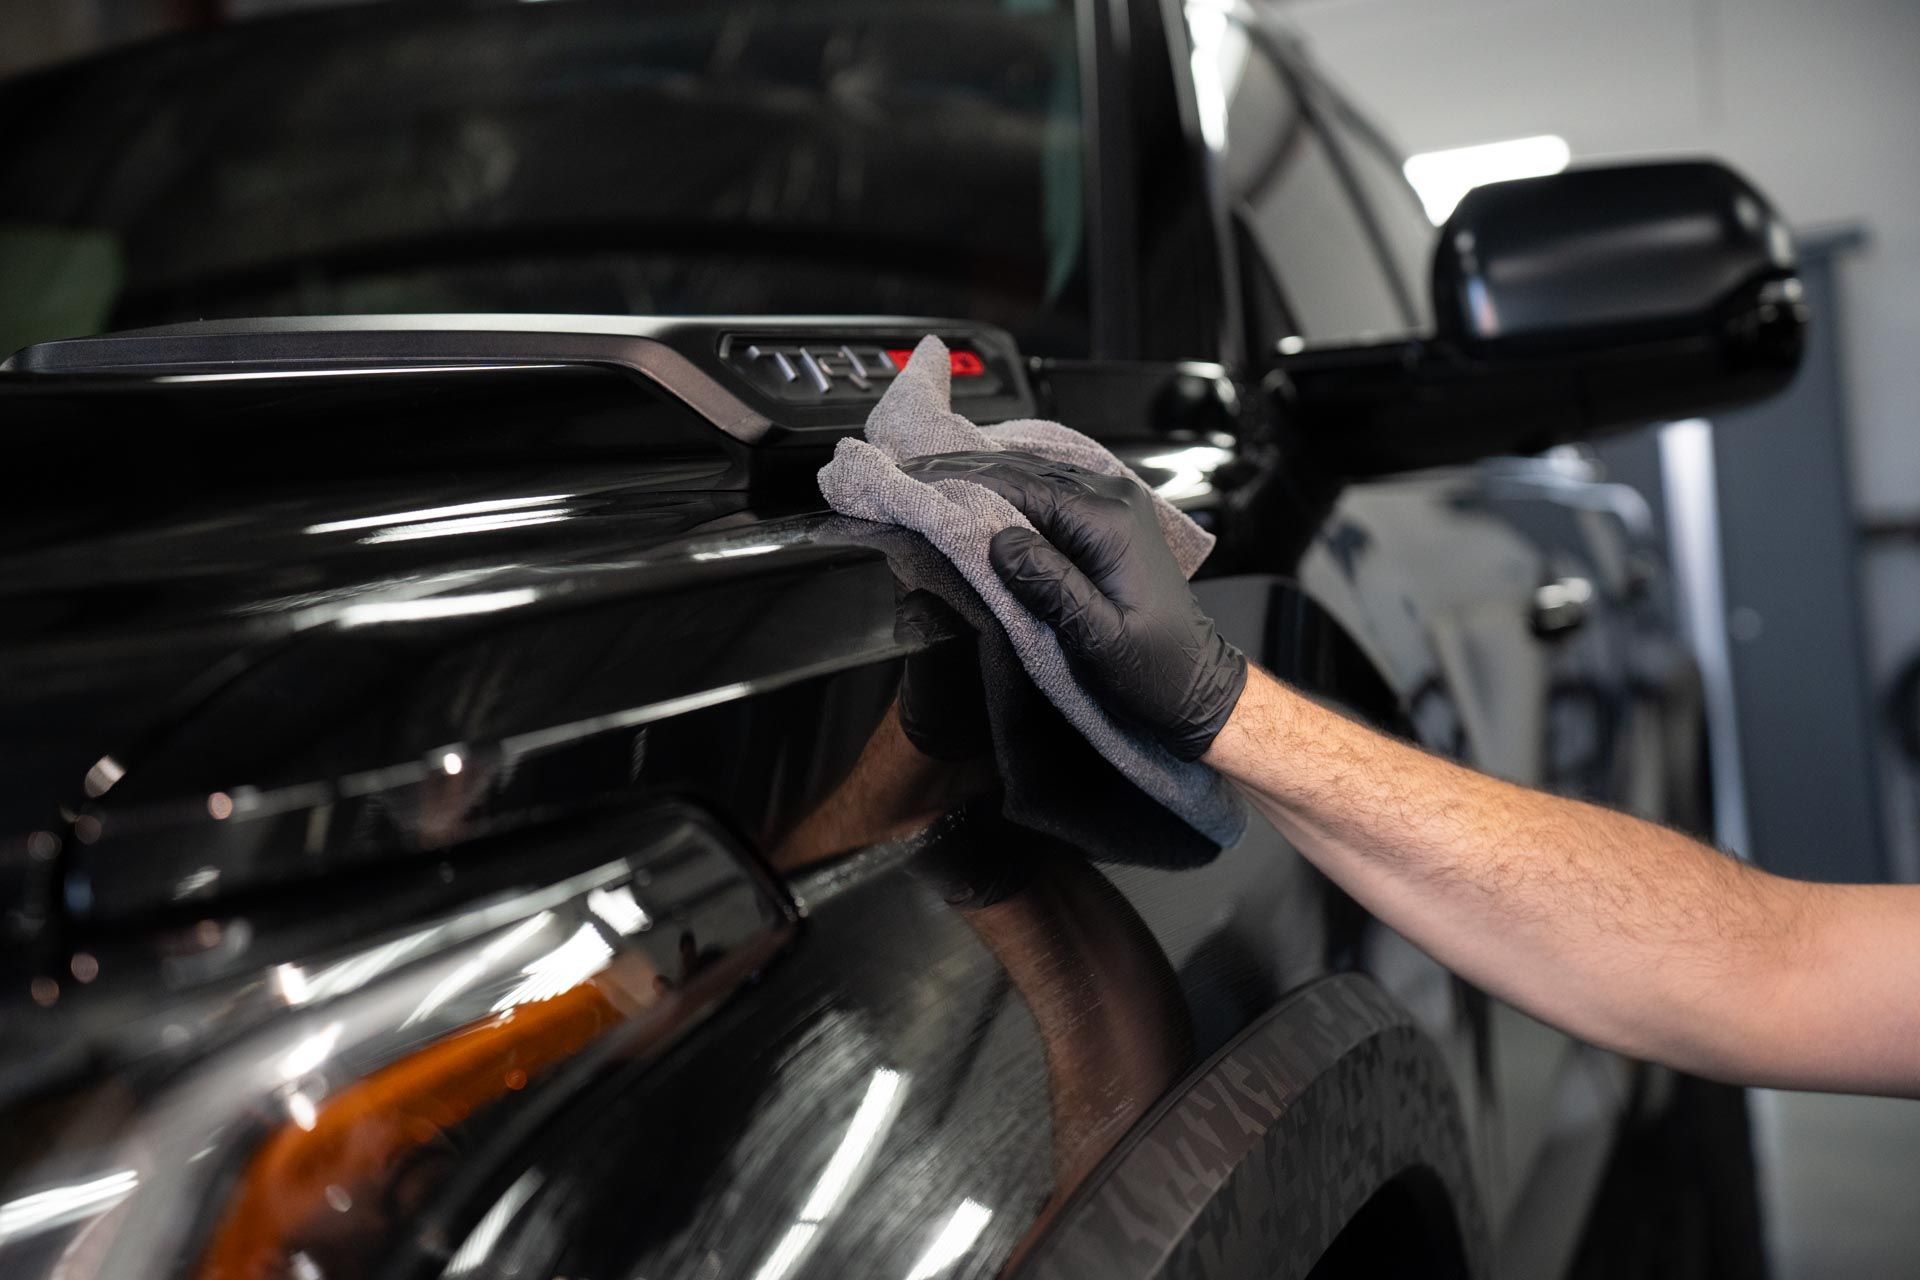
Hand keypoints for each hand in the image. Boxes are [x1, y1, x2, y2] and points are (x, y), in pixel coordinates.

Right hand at [902, 452, 1246, 760]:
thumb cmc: (1157, 671)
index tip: (911, 481)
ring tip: (924, 476)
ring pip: (1031, 476)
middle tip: (903, 470)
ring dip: (977, 476)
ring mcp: (1111, 507)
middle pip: (1021, 470)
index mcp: (1109, 522)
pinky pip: (1047, 494)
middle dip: (959, 470)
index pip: (1019, 486)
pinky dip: (1004, 490)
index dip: (960, 482)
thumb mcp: (1100, 638)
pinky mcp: (1106, 523)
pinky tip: (972, 493)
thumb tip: (1000, 542)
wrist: (1199, 686)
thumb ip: (1051, 587)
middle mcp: (1112, 501)